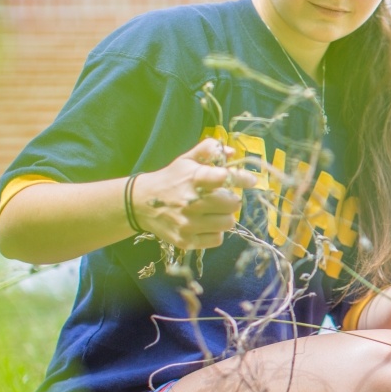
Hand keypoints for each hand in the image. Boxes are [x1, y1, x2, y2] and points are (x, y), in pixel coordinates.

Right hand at [133, 138, 257, 248]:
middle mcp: (191, 202)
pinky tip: (205, 224)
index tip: (250, 180)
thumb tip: (233, 152)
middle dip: (231, 200)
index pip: (226, 177)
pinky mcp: (186, 240)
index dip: (242, 178)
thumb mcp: (186, 159)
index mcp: (193, 179)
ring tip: (214, 211)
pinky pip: (217, 239)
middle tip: (223, 198)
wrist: (140, 203)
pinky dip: (215, 232)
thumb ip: (209, 151)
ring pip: (228, 223)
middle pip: (233, 204)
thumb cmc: (170, 179)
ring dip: (225, 216)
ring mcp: (188, 224)